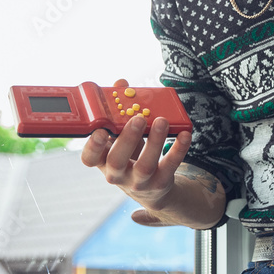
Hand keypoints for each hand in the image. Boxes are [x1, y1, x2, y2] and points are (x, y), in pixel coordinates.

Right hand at [80, 79, 192, 225]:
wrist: (150, 189)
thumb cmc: (130, 155)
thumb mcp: (120, 136)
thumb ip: (118, 110)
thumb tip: (121, 83)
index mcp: (102, 160)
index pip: (89, 158)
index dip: (92, 146)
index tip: (100, 131)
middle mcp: (117, 173)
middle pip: (117, 161)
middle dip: (127, 138)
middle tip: (138, 119)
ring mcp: (139, 181)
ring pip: (145, 165)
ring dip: (154, 142)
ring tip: (162, 121)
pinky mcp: (160, 183)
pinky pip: (170, 166)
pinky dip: (178, 150)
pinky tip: (184, 134)